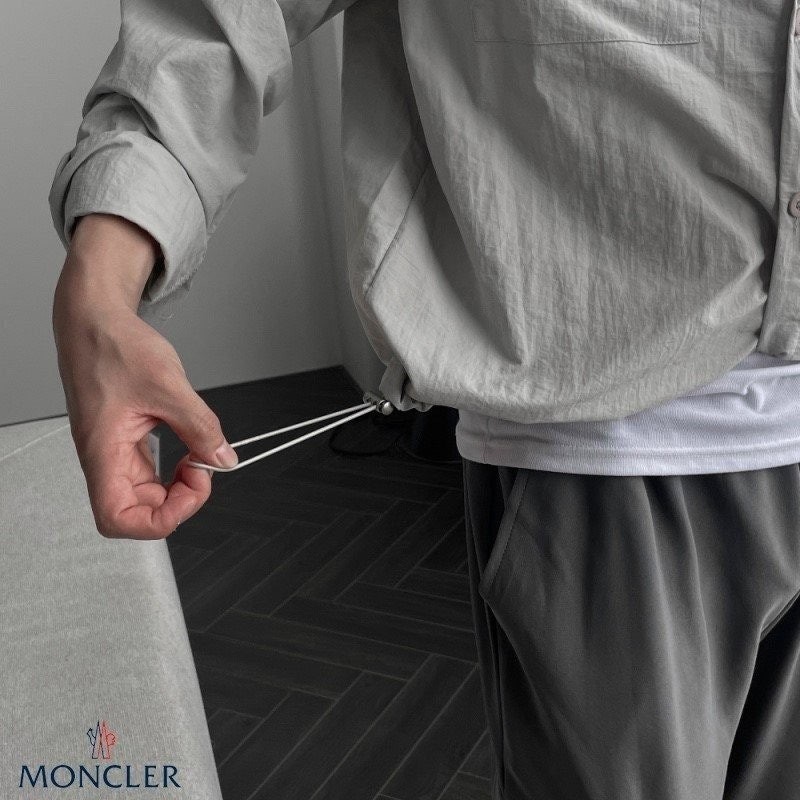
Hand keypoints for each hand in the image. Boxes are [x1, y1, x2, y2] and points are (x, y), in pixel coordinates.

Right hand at [52, 213, 237, 539]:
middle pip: (135, 512)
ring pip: (143, 494)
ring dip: (176, 486)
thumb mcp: (169, 387)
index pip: (117, 519)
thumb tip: (222, 458)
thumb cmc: (114, 346)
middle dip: (177, 500)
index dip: (160, 519)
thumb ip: (201, 428)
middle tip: (203, 469)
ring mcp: (112, 451)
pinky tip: (189, 448)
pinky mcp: (123, 441)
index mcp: (103, 451)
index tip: (193, 487)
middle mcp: (103, 458)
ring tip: (198, 457)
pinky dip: (172, 468)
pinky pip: (148, 471)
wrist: (95, 321)